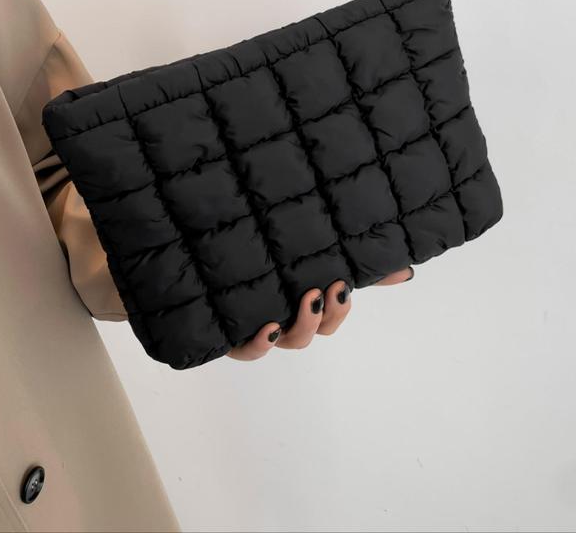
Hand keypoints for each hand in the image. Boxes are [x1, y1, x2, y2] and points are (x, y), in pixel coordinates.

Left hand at [227, 265, 414, 361]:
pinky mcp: (225, 330)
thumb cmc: (256, 250)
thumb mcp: (307, 251)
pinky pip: (245, 351)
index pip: (329, 316)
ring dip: (302, 325)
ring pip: (286, 340)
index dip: (340, 307)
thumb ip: (354, 262)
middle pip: (310, 333)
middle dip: (326, 315)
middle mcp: (278, 314)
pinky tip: (269, 327)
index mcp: (296, 299)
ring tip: (305, 299)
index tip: (342, 283)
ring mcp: (252, 324)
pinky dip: (259, 344)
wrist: (192, 245)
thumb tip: (405, 271)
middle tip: (327, 288)